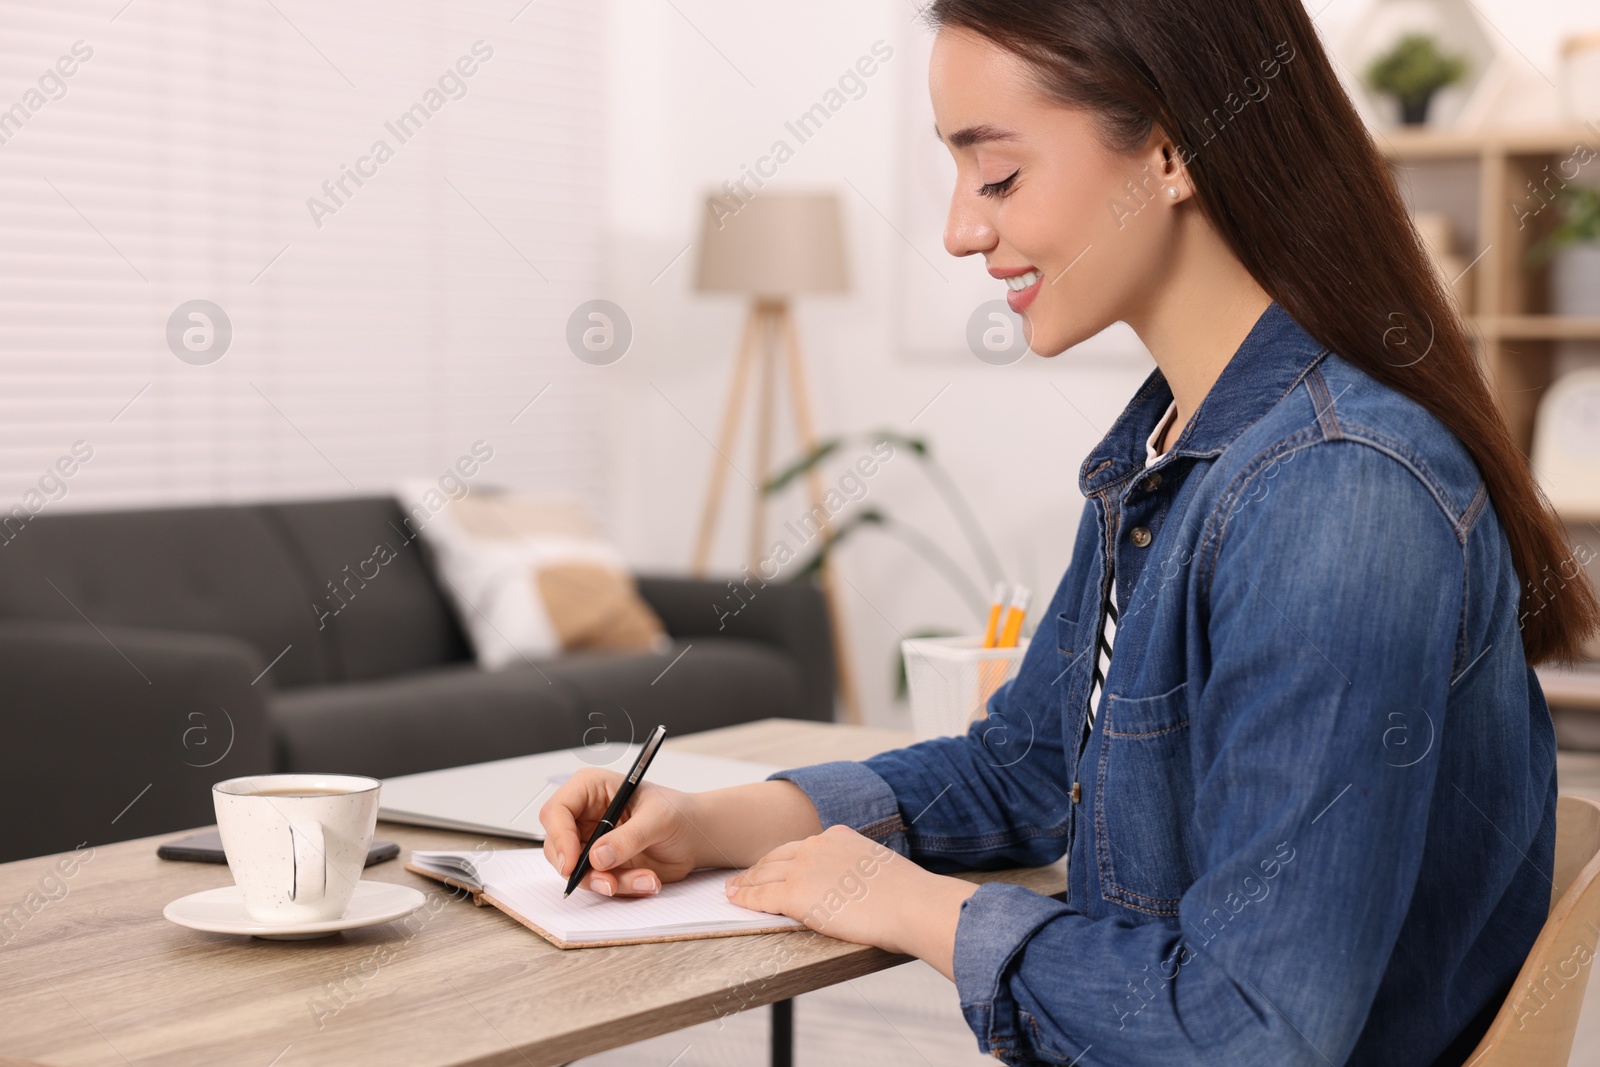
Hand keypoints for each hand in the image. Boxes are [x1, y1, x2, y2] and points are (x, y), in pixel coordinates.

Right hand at [538, 767, 702, 896]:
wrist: (695, 837)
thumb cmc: (678, 814)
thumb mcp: (658, 819)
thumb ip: (629, 837)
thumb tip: (597, 857)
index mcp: (591, 788)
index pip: (556, 811)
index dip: (559, 837)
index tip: (571, 864)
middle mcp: (584, 815)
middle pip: (556, 846)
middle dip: (581, 869)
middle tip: (608, 882)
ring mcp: (590, 842)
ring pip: (577, 871)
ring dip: (610, 882)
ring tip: (646, 878)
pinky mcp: (600, 866)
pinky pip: (598, 883)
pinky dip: (622, 887)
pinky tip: (648, 880)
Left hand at [724, 825, 976, 968]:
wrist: (911, 904)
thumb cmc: (907, 896)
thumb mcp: (878, 869)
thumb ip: (858, 871)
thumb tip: (856, 887)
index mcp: (838, 836)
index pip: (801, 848)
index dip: (783, 859)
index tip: (773, 865)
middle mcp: (817, 846)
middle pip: (777, 857)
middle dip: (758, 868)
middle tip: (742, 877)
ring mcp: (804, 868)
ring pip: (764, 874)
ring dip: (745, 882)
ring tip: (732, 888)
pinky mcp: (795, 893)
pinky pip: (761, 896)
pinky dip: (744, 898)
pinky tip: (734, 900)